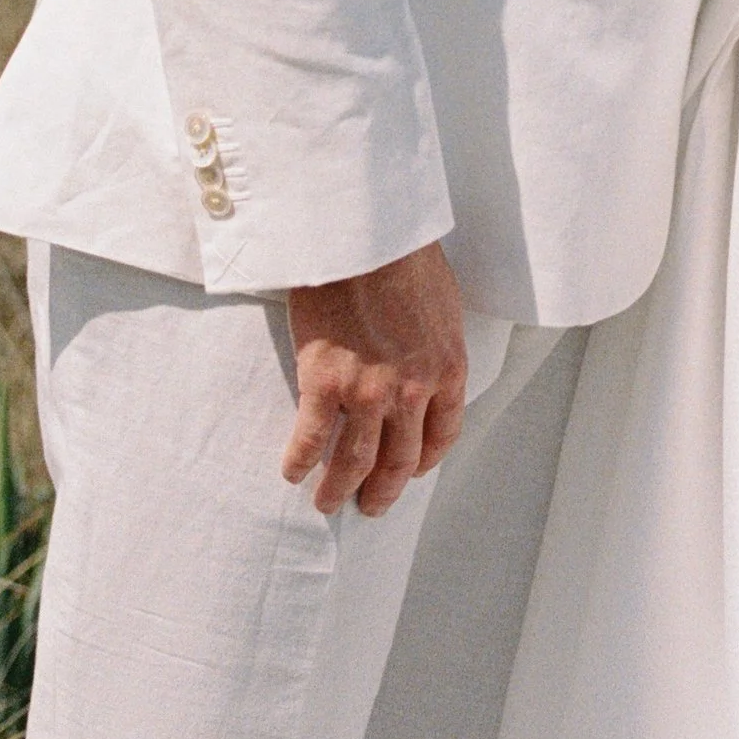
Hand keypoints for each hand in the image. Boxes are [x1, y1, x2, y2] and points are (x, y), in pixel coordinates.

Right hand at [280, 240, 470, 517]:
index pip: (443, 435)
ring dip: (339, 489)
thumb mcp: (444, 304)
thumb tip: (427, 359)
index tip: (411, 472)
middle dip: (384, 490)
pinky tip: (291, 471)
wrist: (366, 232)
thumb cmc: (404, 254)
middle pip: (399, 460)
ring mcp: (367, 391)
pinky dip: (299, 460)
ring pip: (354, 461)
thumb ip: (437, 343)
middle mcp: (411, 391)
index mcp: (447, 370)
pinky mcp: (324, 381)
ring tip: (327, 503)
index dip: (425, 462)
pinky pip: (309, 437)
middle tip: (370, 506)